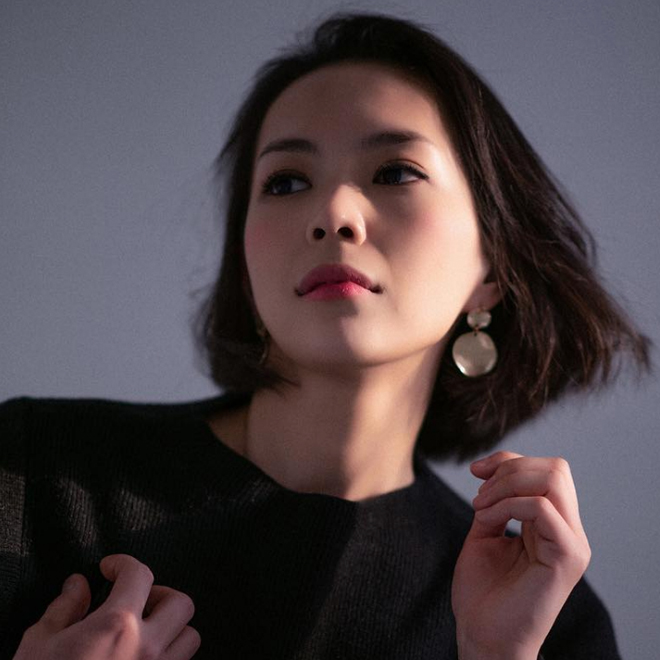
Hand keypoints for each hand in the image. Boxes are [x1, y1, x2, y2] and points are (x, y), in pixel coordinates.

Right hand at [13, 554, 200, 659]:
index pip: (140, 575)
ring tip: (144, 632)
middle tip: (134, 600)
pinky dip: (169, 657)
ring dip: (172, 628)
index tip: (111, 568)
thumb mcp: (40, 644)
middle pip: (180, 603)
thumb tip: (78, 585)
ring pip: (189, 637)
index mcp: (117, 625)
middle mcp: (146, 647)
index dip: (124, 563)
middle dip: (159, 594)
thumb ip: (64, 608)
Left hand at [451, 451, 590, 659]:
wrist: (482, 635)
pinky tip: (487, 519)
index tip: (475, 471)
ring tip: (481, 507)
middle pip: (555, 468)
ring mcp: (572, 544)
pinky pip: (542, 508)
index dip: (509, 461)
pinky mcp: (567, 557)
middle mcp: (568, 531)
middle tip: (480, 494)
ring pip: (553, 480)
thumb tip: (491, 470)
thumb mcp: (485, 531)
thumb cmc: (483, 591)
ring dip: (507, 485)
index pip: (546, 470)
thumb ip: (495, 501)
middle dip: (510, 469)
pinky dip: (508, 505)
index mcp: (552, 525)